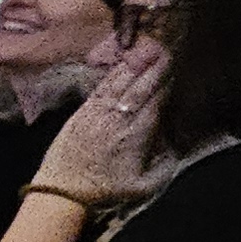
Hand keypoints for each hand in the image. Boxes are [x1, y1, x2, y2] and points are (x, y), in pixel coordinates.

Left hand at [30, 44, 170, 202]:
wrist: (61, 193)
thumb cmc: (105, 193)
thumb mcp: (144, 186)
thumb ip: (166, 163)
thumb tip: (178, 142)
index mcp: (134, 136)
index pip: (154, 102)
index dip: (165, 82)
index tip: (177, 65)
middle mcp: (115, 120)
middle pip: (138, 88)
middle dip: (153, 67)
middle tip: (167, 48)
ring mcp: (96, 115)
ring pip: (118, 84)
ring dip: (134, 65)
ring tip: (148, 48)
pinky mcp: (80, 114)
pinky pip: (100, 89)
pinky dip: (112, 74)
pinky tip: (122, 64)